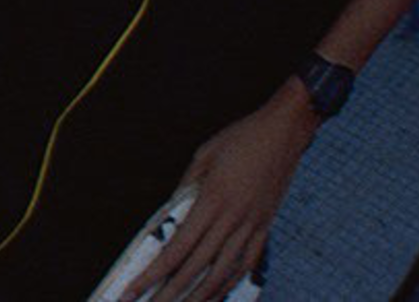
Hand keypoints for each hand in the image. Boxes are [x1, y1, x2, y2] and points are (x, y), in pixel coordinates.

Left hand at [118, 98, 312, 300]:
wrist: (284, 133)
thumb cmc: (239, 139)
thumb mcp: (203, 156)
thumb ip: (186, 187)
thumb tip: (170, 212)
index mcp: (212, 201)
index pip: (178, 249)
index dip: (154, 272)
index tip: (134, 288)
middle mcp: (233, 220)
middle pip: (197, 268)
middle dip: (171, 292)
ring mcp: (253, 226)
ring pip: (224, 272)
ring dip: (201, 296)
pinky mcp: (266, 227)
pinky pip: (247, 263)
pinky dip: (231, 282)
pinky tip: (218, 294)